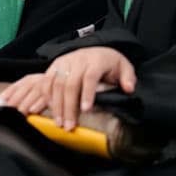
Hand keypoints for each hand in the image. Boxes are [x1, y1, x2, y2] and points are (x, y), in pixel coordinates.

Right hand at [1, 47, 134, 130]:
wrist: (96, 50)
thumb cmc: (110, 63)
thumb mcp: (124, 67)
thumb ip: (128, 78)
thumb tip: (128, 89)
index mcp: (96, 60)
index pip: (90, 76)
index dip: (87, 93)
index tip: (86, 110)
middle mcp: (78, 59)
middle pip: (70, 83)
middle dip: (68, 106)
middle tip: (69, 125)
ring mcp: (64, 61)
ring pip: (56, 83)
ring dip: (56, 104)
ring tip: (59, 122)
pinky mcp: (55, 65)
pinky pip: (46, 80)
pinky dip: (46, 95)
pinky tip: (50, 109)